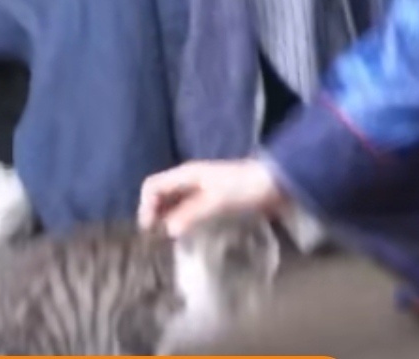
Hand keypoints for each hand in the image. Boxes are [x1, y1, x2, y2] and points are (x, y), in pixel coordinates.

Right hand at [139, 158, 285, 237]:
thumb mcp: (216, 201)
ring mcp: (198, 189)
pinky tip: (183, 238)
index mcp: (186, 174)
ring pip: (171, 203)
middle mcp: (188, 179)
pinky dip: (178, 222)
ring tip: (165, 244)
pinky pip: (184, 210)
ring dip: (165, 220)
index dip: (145, 206)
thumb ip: (191, 213)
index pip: (152, 185)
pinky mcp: (208, 200)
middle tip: (154, 242)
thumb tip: (168, 230)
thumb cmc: (243, 188)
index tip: (149, 232)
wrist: (273, 184)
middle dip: (153, 215)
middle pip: (159, 194)